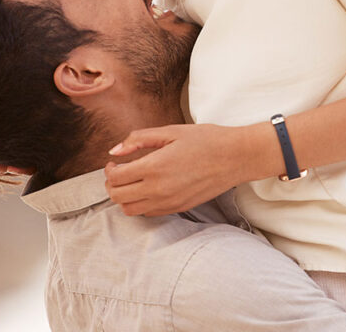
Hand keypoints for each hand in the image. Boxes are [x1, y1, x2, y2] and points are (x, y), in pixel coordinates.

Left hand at [104, 123, 250, 215]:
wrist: (236, 157)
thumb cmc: (206, 140)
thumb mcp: (170, 131)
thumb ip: (139, 139)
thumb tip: (115, 150)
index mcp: (154, 167)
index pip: (115, 178)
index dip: (109, 170)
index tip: (114, 162)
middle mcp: (158, 189)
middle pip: (118, 197)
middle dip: (112, 185)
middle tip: (119, 172)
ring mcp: (169, 202)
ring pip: (130, 210)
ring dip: (124, 197)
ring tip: (132, 182)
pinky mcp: (179, 208)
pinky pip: (149, 214)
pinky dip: (141, 204)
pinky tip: (149, 189)